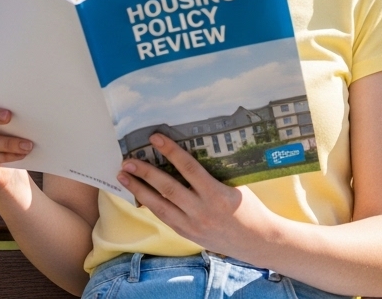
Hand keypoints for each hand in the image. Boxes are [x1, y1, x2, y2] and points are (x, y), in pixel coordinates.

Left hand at [116, 133, 279, 257]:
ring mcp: (192, 225)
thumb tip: (189, 153)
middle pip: (167, 189)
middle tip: (128, 160)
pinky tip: (138, 194)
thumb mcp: (236, 186)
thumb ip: (213, 174)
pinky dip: (149, 204)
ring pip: (159, 206)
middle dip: (145, 173)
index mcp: (217, 195)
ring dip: (139, 190)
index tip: (155, 138)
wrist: (257, 242)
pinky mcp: (187, 234)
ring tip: (124, 176)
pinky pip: (164, 217)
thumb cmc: (249, 208)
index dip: (170, 151)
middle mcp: (202, 211)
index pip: (189, 169)